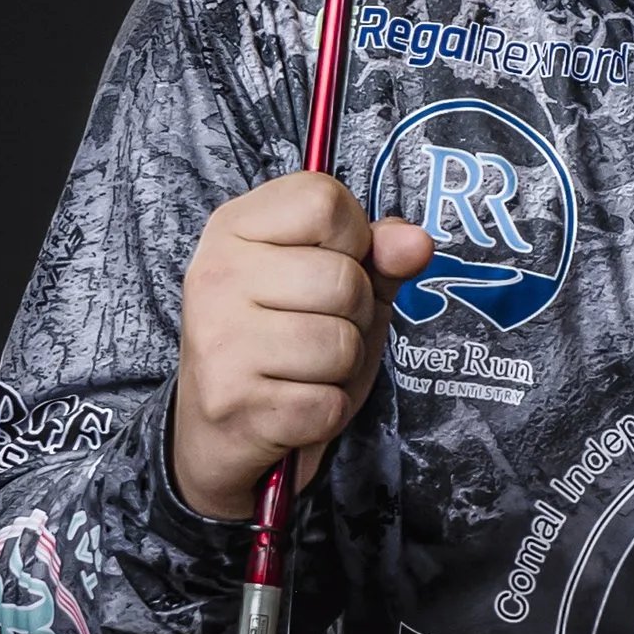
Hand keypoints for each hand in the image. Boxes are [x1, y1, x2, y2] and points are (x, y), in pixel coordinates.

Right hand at [170, 173, 433, 518]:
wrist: (216, 434)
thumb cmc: (283, 344)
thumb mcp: (332, 286)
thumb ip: (377, 256)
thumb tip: (417, 242)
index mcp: (232, 228)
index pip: (324, 199)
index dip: (353, 238)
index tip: (328, 265)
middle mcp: (216, 276)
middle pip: (345, 279)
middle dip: (356, 315)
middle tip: (316, 330)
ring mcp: (219, 340)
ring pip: (342, 344)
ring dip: (343, 368)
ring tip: (305, 369)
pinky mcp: (233, 404)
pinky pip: (329, 402)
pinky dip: (327, 411)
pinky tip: (294, 404)